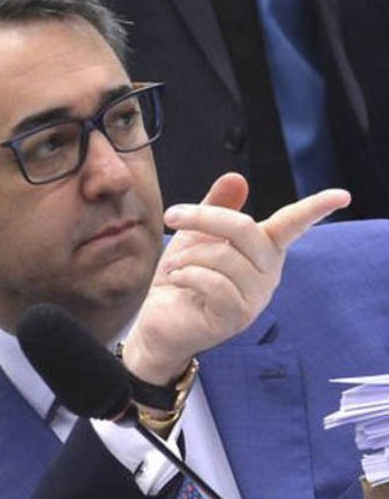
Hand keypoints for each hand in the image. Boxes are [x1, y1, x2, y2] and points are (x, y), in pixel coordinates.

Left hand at [124, 172, 349, 384]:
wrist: (157, 321)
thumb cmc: (180, 277)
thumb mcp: (195, 236)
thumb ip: (217, 208)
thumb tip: (237, 177)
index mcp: (263, 250)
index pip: (292, 225)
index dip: (315, 208)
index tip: (341, 195)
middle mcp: (267, 273)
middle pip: (247, 229)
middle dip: (205, 217)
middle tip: (173, 216)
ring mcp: (255, 298)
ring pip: (225, 257)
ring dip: (188, 256)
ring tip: (175, 267)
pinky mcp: (236, 317)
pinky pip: (214, 283)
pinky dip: (187, 275)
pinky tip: (177, 281)